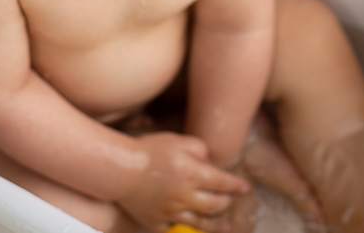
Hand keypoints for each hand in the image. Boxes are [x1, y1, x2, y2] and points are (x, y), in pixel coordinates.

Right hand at [116, 132, 250, 232]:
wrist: (119, 169)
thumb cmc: (148, 151)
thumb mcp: (177, 140)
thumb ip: (198, 148)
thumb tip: (208, 162)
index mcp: (193, 174)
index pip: (222, 182)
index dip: (236, 186)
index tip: (245, 188)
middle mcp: (185, 197)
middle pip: (214, 205)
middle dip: (225, 203)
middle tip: (230, 201)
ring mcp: (171, 212)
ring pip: (199, 223)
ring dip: (215, 225)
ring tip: (224, 226)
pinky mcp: (156, 222)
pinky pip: (175, 229)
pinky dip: (185, 229)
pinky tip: (190, 227)